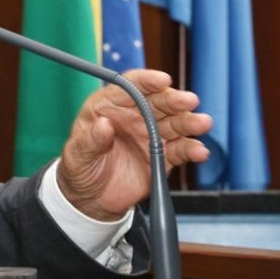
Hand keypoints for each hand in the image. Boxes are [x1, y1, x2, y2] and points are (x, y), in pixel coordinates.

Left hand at [57, 69, 212, 221]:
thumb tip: (104, 125)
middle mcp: (134, 116)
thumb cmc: (80, 168)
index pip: (130, 86)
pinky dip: (191, 150)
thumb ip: (90, 140)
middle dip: (174, 100)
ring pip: (174, 123)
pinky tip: (199, 151)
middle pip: (158, 102)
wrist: (92, 198)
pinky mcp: (163, 156)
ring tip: (202, 123)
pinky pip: (180, 150)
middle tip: (188, 101)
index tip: (162, 80)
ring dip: (189, 122)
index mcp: (109, 106)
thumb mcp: (77, 154)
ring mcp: (150, 135)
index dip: (146, 81)